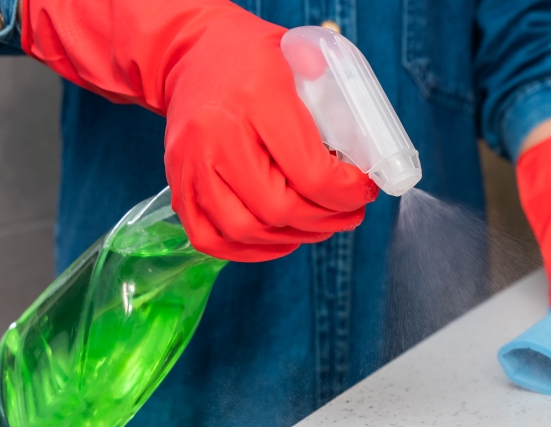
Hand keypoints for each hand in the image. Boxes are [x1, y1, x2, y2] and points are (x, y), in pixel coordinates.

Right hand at [21, 0, 377, 261]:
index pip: (311, 173)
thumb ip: (336, 98)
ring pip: (246, 230)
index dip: (348, 193)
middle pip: (279, 208)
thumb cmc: (253, 57)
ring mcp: (190, 163)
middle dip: (327, 219)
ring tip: (321, 225)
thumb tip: (373, 152)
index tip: (365, 187)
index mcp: (256, 99)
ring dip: (294, 238)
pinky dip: (250, 250)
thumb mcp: (301, 56)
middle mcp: (216, 135)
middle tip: (350, 212)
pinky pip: (210, 238)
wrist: (189, 52)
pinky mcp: (177, 183)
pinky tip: (281, 239)